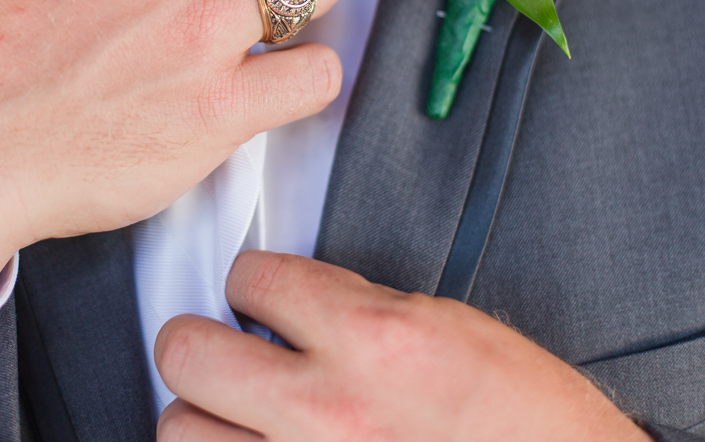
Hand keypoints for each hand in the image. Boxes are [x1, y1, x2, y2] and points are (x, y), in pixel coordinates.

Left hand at [155, 251, 649, 441]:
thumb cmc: (524, 422)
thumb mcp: (448, 331)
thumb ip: (358, 309)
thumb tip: (293, 302)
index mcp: (375, 341)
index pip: (252, 277)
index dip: (253, 281)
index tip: (259, 295)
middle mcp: (327, 411)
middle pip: (187, 352)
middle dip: (199, 340)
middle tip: (222, 346)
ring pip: (180, 428)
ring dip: (204, 414)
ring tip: (238, 414)